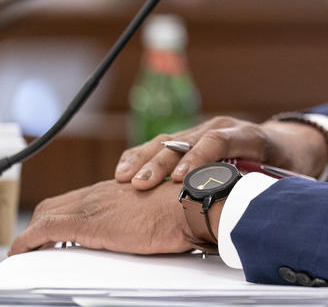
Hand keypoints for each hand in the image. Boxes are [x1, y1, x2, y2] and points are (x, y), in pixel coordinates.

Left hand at [8, 179, 195, 255]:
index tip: (57, 230)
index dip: (63, 213)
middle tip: (37, 243)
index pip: (79, 198)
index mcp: (120, 189)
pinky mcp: (87, 223)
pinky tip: (22, 252)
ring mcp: (93, 205)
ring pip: (46, 212)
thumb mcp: (161, 210)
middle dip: (42, 222)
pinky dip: (28, 241)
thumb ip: (144, 215)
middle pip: (57, 202)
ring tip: (29, 252)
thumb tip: (146, 230)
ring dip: (33, 233)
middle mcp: (103, 192)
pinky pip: (44, 230)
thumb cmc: (186, 209)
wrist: (191, 205)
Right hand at [114, 115, 327, 189]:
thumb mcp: (288, 176)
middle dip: (163, 162)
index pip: (220, 140)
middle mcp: (225, 127)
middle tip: (141, 184)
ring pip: (170, 140)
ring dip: (146, 159)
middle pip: (188, 140)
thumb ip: (271, 188)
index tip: (181, 179)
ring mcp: (207, 130)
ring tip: (124, 179)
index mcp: (250, 136)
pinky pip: (164, 144)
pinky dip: (143, 157)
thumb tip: (261, 210)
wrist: (288, 143)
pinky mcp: (193, 138)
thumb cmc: (287, 164)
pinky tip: (124, 172)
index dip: (199, 158)